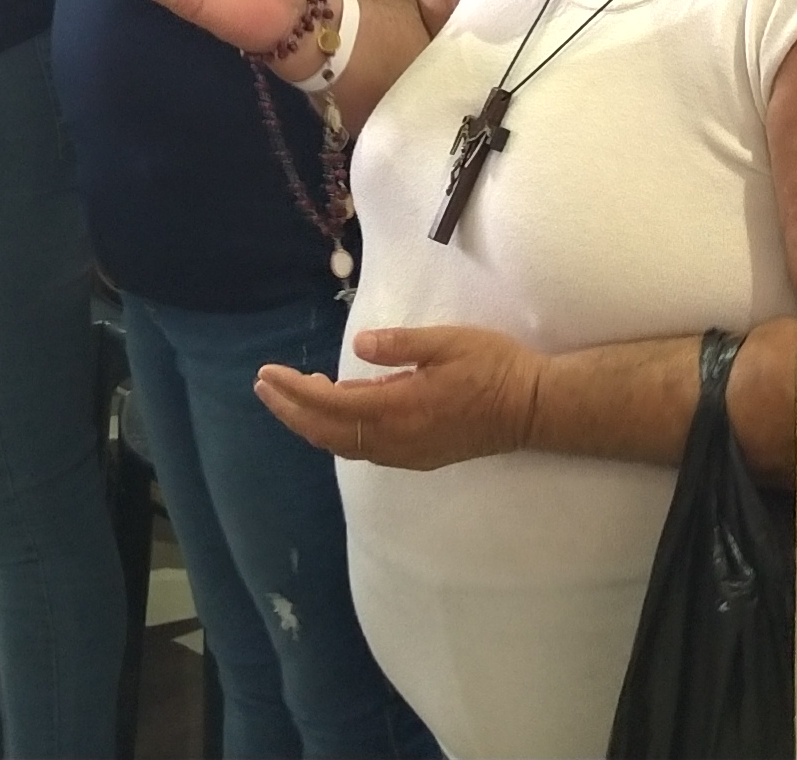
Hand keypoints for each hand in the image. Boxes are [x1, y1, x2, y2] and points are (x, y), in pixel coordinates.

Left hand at [255, 325, 542, 469]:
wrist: (532, 408)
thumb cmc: (493, 367)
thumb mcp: (448, 343)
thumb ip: (400, 345)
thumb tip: (358, 344)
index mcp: (399, 408)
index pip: (329, 405)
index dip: (293, 392)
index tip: (268, 373)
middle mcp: (396, 439)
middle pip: (326, 432)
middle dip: (290, 411)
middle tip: (264, 385)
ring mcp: (406, 452)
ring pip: (343, 443)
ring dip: (312, 421)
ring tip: (294, 393)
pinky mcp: (417, 455)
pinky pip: (364, 447)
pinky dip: (339, 429)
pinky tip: (340, 406)